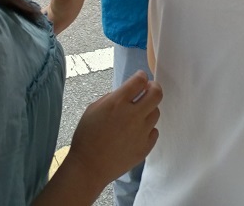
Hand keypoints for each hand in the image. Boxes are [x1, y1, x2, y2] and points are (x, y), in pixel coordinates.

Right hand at [67, 71, 161, 190]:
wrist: (89, 167)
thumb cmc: (87, 136)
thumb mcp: (94, 108)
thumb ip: (113, 97)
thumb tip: (127, 93)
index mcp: (118, 102)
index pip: (140, 80)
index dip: (141, 77)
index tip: (140, 78)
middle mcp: (133, 115)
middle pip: (156, 93)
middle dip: (154, 87)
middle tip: (148, 90)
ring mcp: (141, 132)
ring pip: (156, 112)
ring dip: (149, 109)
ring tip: (138, 114)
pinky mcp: (145, 147)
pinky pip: (154, 132)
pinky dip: (148, 129)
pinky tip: (137, 131)